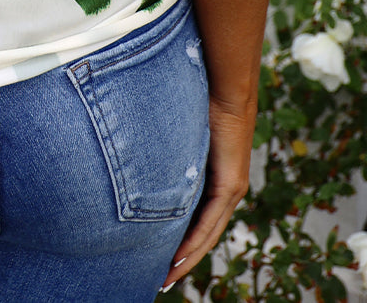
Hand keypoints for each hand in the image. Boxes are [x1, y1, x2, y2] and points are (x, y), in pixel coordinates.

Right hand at [161, 94, 255, 291]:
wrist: (224, 86)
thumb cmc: (198, 99)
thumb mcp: (178, 134)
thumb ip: (166, 148)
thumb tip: (135, 149)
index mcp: (215, 177)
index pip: (197, 218)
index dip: (180, 240)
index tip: (160, 258)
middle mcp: (226, 188)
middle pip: (204, 235)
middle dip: (182, 260)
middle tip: (162, 280)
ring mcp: (231, 188)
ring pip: (208, 234)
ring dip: (188, 257)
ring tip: (167, 277)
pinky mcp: (231, 184)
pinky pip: (211, 221)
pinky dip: (195, 241)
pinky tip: (179, 256)